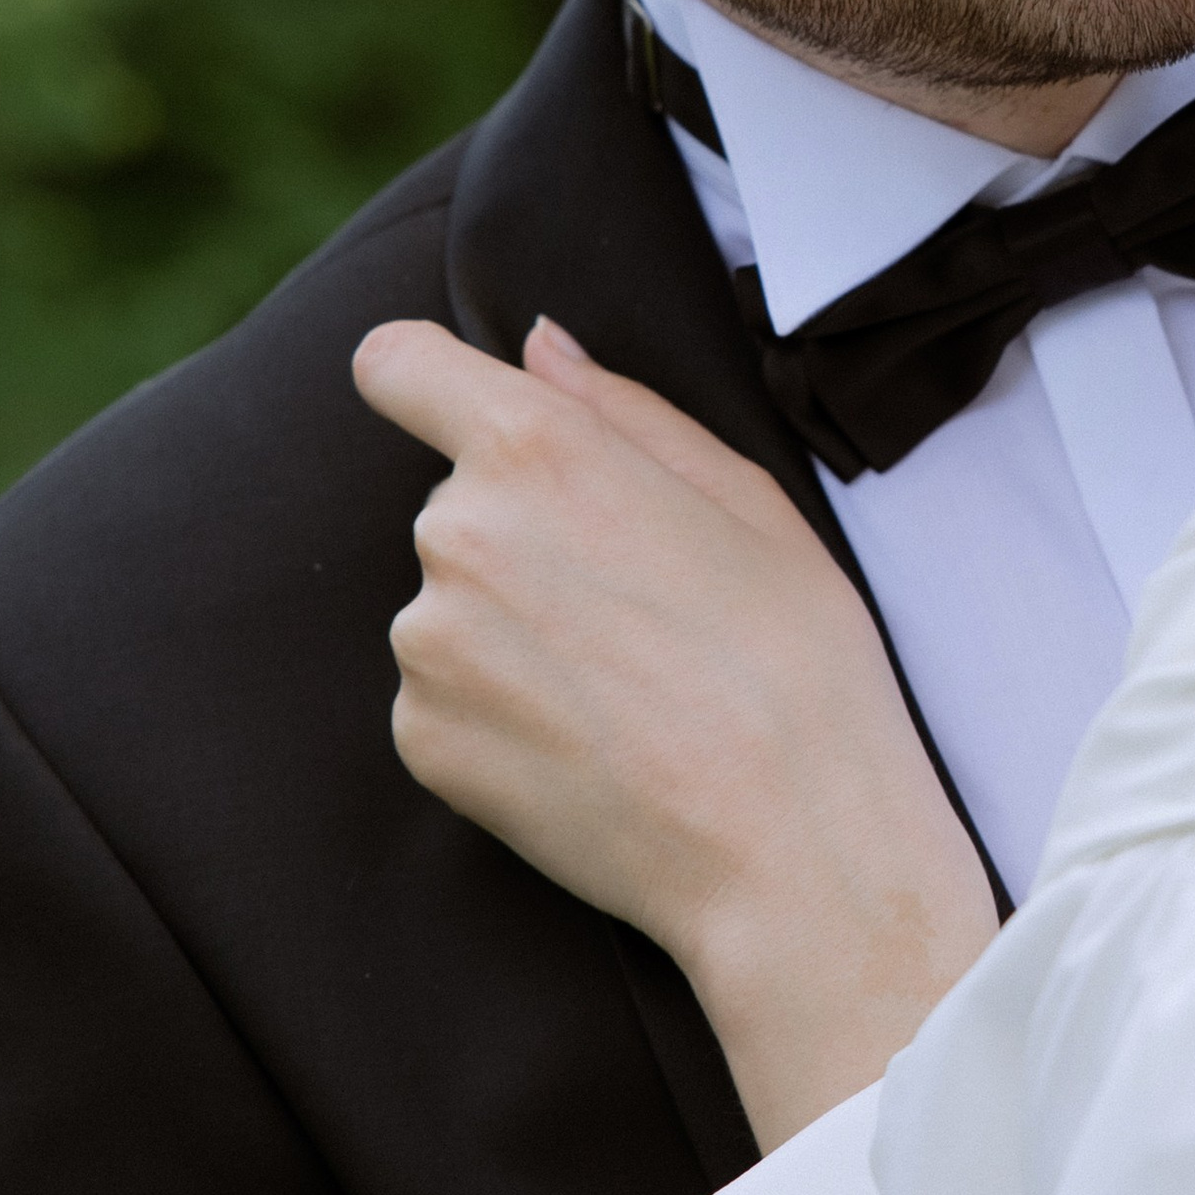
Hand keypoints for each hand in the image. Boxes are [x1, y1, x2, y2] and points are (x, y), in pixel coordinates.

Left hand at [352, 315, 998, 1147]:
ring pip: (450, 609)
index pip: (398, 366)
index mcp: (535, 449)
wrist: (789, 846)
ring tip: (624, 691)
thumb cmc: (796, 661)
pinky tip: (591, 748)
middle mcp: (455, 534)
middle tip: (636, 610)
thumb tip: (538, 349)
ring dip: (511, 634)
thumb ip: (623, 408)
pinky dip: (500, 718)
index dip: (426, 382)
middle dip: (524, 538)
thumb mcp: (746, 499)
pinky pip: (444, 700)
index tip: (462, 415)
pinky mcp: (421, 741)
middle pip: (455, 505)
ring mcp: (427, 645)